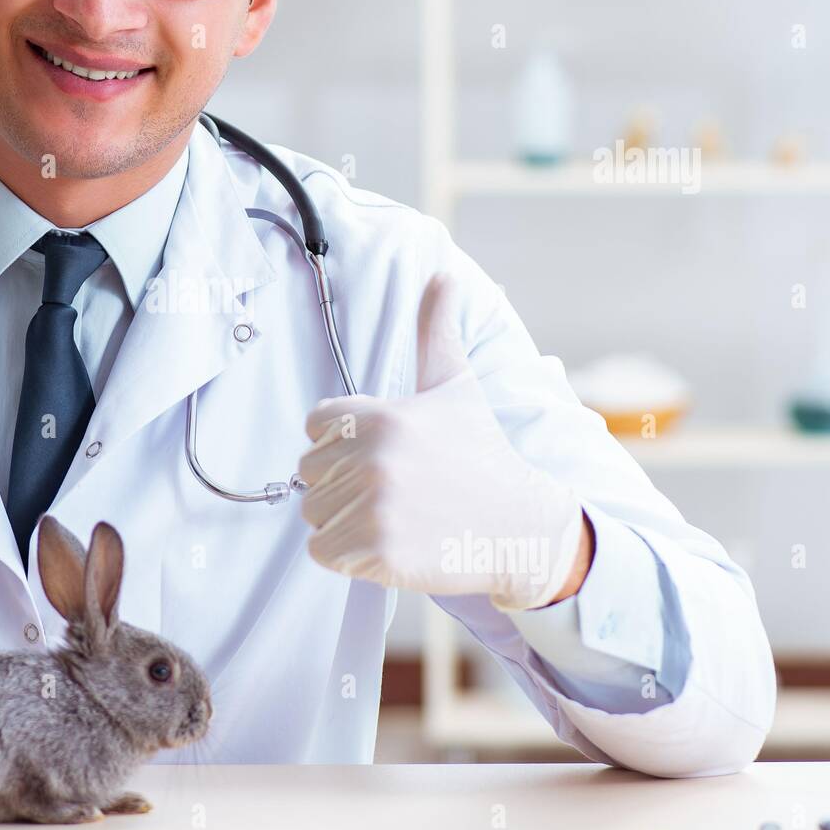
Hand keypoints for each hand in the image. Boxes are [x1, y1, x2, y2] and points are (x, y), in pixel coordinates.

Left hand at [297, 272, 584, 608]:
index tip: (387, 453)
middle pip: (310, 474)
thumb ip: (436, 329)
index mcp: (379, 415)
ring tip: (397, 515)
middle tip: (398, 489)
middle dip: (343, 484)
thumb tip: (444, 273)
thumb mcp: (456, 386)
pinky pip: (323, 552)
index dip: (344, 442)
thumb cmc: (481, 453)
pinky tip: (390, 543)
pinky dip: (348, 556)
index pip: (316, 427)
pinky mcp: (375, 551)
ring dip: (345, 521)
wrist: (518, 526)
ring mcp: (373, 507)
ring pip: (315, 514)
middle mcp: (371, 457)